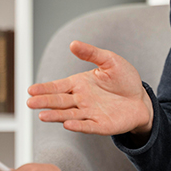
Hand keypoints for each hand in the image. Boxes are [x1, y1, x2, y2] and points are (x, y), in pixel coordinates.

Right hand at [27, 41, 152, 136]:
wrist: (141, 98)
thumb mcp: (109, 61)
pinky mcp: (101, 125)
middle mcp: (81, 100)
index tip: (31, 90)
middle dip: (44, 102)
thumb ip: (91, 53)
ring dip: (56, 116)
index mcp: (80, 84)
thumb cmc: (124, 79)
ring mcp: (90, 114)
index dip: (45, 88)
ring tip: (42, 115)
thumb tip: (73, 44)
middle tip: (30, 103)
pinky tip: (67, 124)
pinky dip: (77, 126)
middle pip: (59, 101)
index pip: (58, 86)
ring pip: (69, 115)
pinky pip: (87, 126)